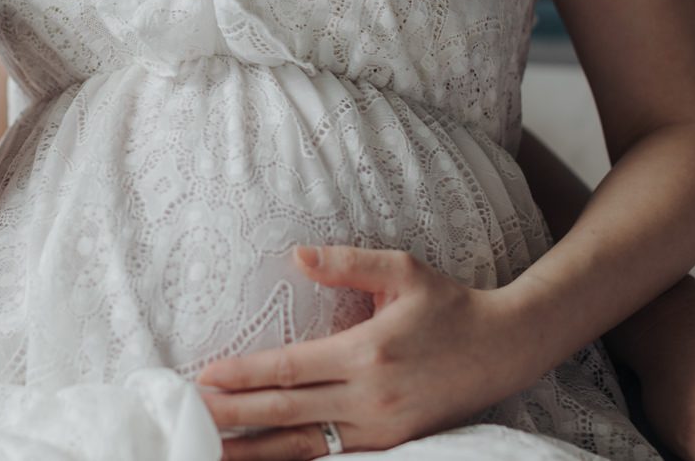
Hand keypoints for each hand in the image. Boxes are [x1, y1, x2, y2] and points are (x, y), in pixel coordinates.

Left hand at [198, 247, 539, 459]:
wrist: (503, 349)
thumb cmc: (448, 304)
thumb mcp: (402, 270)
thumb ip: (347, 264)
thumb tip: (296, 255)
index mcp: (366, 352)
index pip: (289, 369)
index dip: (244, 376)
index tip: (205, 376)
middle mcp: (369, 398)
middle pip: (286, 412)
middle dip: (234, 416)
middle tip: (191, 414)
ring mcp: (380, 429)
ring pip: (304, 445)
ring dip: (256, 449)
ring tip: (214, 449)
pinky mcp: (391, 445)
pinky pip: (332, 456)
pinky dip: (295, 458)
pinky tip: (266, 457)